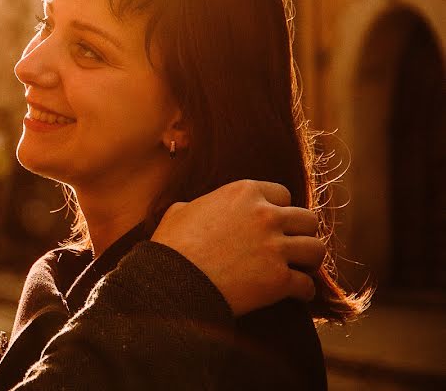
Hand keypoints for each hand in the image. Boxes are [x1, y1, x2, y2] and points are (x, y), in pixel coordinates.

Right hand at [151, 179, 324, 316]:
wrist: (172, 282)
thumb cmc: (172, 246)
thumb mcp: (180, 211)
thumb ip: (200, 205)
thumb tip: (196, 209)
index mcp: (244, 192)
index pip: (282, 194)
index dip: (277, 209)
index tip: (272, 223)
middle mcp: (265, 215)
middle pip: (307, 219)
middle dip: (301, 233)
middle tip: (291, 246)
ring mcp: (275, 248)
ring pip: (316, 249)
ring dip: (308, 260)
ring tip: (300, 268)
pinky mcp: (279, 280)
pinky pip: (307, 285)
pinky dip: (303, 291)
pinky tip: (295, 294)